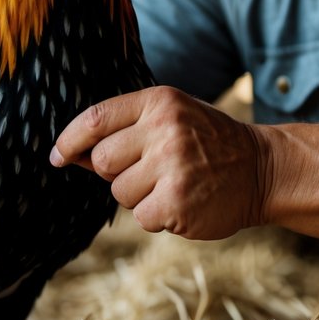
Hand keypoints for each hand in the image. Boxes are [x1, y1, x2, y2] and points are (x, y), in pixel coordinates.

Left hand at [50, 86, 267, 239]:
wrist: (262, 169)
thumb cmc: (207, 145)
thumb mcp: (169, 121)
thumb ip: (122, 133)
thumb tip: (66, 154)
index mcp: (159, 102)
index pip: (96, 119)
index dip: (69, 139)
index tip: (56, 155)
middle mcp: (165, 129)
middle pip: (104, 160)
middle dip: (118, 172)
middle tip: (152, 171)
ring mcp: (172, 166)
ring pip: (120, 192)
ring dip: (141, 196)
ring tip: (175, 184)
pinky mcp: (177, 202)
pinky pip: (141, 217)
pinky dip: (158, 216)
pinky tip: (184, 202)